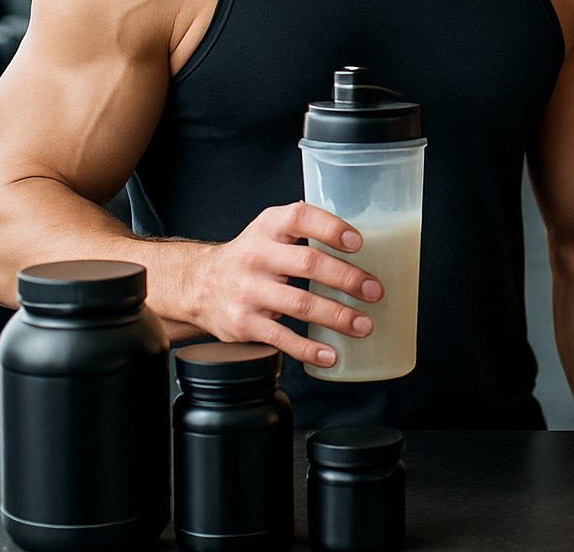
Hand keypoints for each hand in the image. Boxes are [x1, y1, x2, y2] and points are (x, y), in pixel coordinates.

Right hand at [195, 202, 383, 366]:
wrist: (199, 284)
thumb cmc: (251, 255)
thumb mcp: (271, 230)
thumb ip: (307, 228)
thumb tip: (367, 235)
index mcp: (269, 227)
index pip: (300, 218)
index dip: (330, 228)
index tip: (358, 242)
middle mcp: (257, 256)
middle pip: (308, 264)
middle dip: (347, 279)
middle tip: (374, 291)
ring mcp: (249, 292)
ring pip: (300, 304)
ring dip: (337, 316)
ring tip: (364, 324)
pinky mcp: (244, 324)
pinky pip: (282, 338)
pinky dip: (309, 349)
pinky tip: (330, 354)